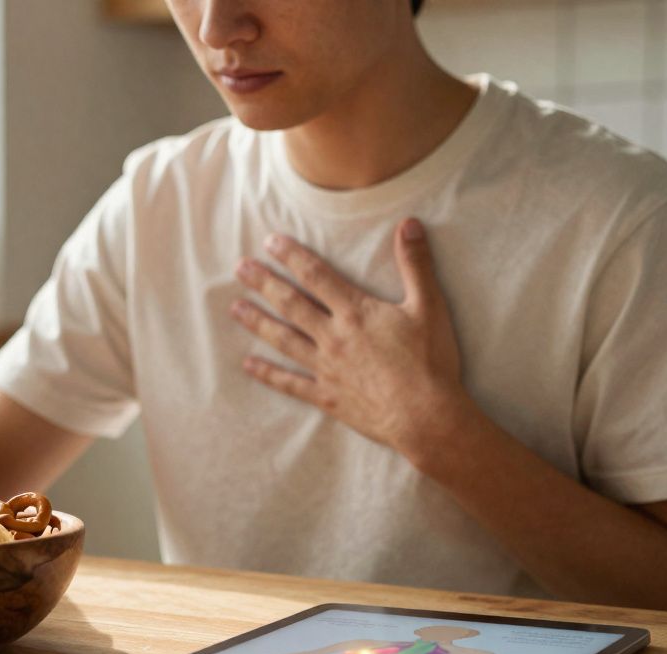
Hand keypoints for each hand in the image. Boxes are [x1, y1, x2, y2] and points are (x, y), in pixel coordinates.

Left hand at [230, 218, 468, 456]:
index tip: (269, 242)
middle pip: (291, 304)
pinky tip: (248, 365)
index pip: (316, 276)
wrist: (426, 417)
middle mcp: (333, 337)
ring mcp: (326, 368)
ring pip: (283, 339)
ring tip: (235, 308)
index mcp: (356, 312)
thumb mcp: (429, 307)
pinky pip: (290, 383)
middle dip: (264, 283)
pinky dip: (268, 374)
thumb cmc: (431, 362)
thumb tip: (410, 223)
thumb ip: (416, 264)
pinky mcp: (326, 397)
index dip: (292, 256)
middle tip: (239, 268)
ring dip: (258, 322)